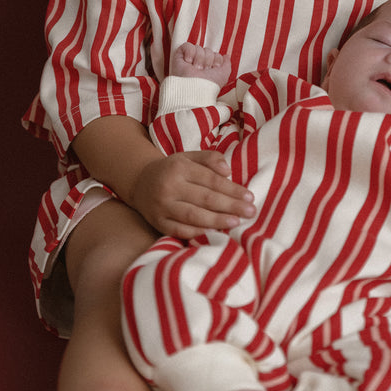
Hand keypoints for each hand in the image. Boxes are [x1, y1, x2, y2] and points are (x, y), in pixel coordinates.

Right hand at [130, 147, 255, 238]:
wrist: (140, 182)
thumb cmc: (172, 170)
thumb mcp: (188, 157)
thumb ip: (209, 158)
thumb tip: (227, 171)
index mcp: (179, 168)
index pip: (211, 180)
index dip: (232, 189)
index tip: (249, 196)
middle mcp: (169, 187)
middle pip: (205, 199)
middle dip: (230, 206)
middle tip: (251, 211)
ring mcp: (162, 207)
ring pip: (194, 216)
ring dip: (217, 220)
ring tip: (236, 221)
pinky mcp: (158, 223)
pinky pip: (181, 230)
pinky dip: (199, 232)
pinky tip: (215, 232)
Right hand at [173, 43, 232, 87]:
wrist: (195, 87)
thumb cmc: (209, 84)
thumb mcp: (223, 75)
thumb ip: (227, 65)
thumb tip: (226, 56)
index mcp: (209, 67)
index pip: (216, 55)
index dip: (216, 62)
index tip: (213, 70)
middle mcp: (200, 63)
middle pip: (208, 50)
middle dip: (207, 61)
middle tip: (202, 71)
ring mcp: (189, 59)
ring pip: (199, 48)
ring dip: (199, 59)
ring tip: (195, 70)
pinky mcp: (179, 56)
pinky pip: (187, 45)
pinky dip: (190, 52)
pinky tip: (188, 62)